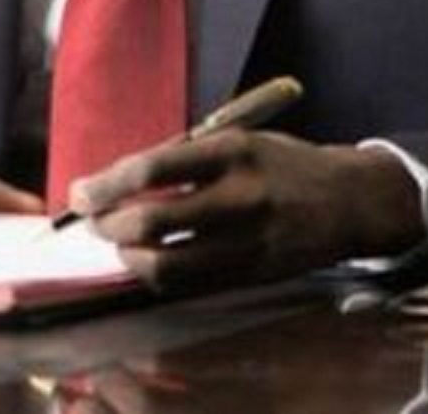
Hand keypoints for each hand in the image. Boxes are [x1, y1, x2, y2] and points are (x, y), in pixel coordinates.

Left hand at [68, 131, 425, 289]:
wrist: (347, 200)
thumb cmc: (282, 164)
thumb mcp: (238, 140)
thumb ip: (184, 159)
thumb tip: (118, 184)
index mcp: (232, 152)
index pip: (151, 169)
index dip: (105, 185)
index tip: (80, 192)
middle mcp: (239, 197)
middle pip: (151, 222)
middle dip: (108, 225)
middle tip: (94, 221)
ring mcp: (247, 242)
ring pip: (166, 266)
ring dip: (129, 259)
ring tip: (121, 246)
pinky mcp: (252, 275)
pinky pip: (190, 287)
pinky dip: (159, 279)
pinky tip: (151, 264)